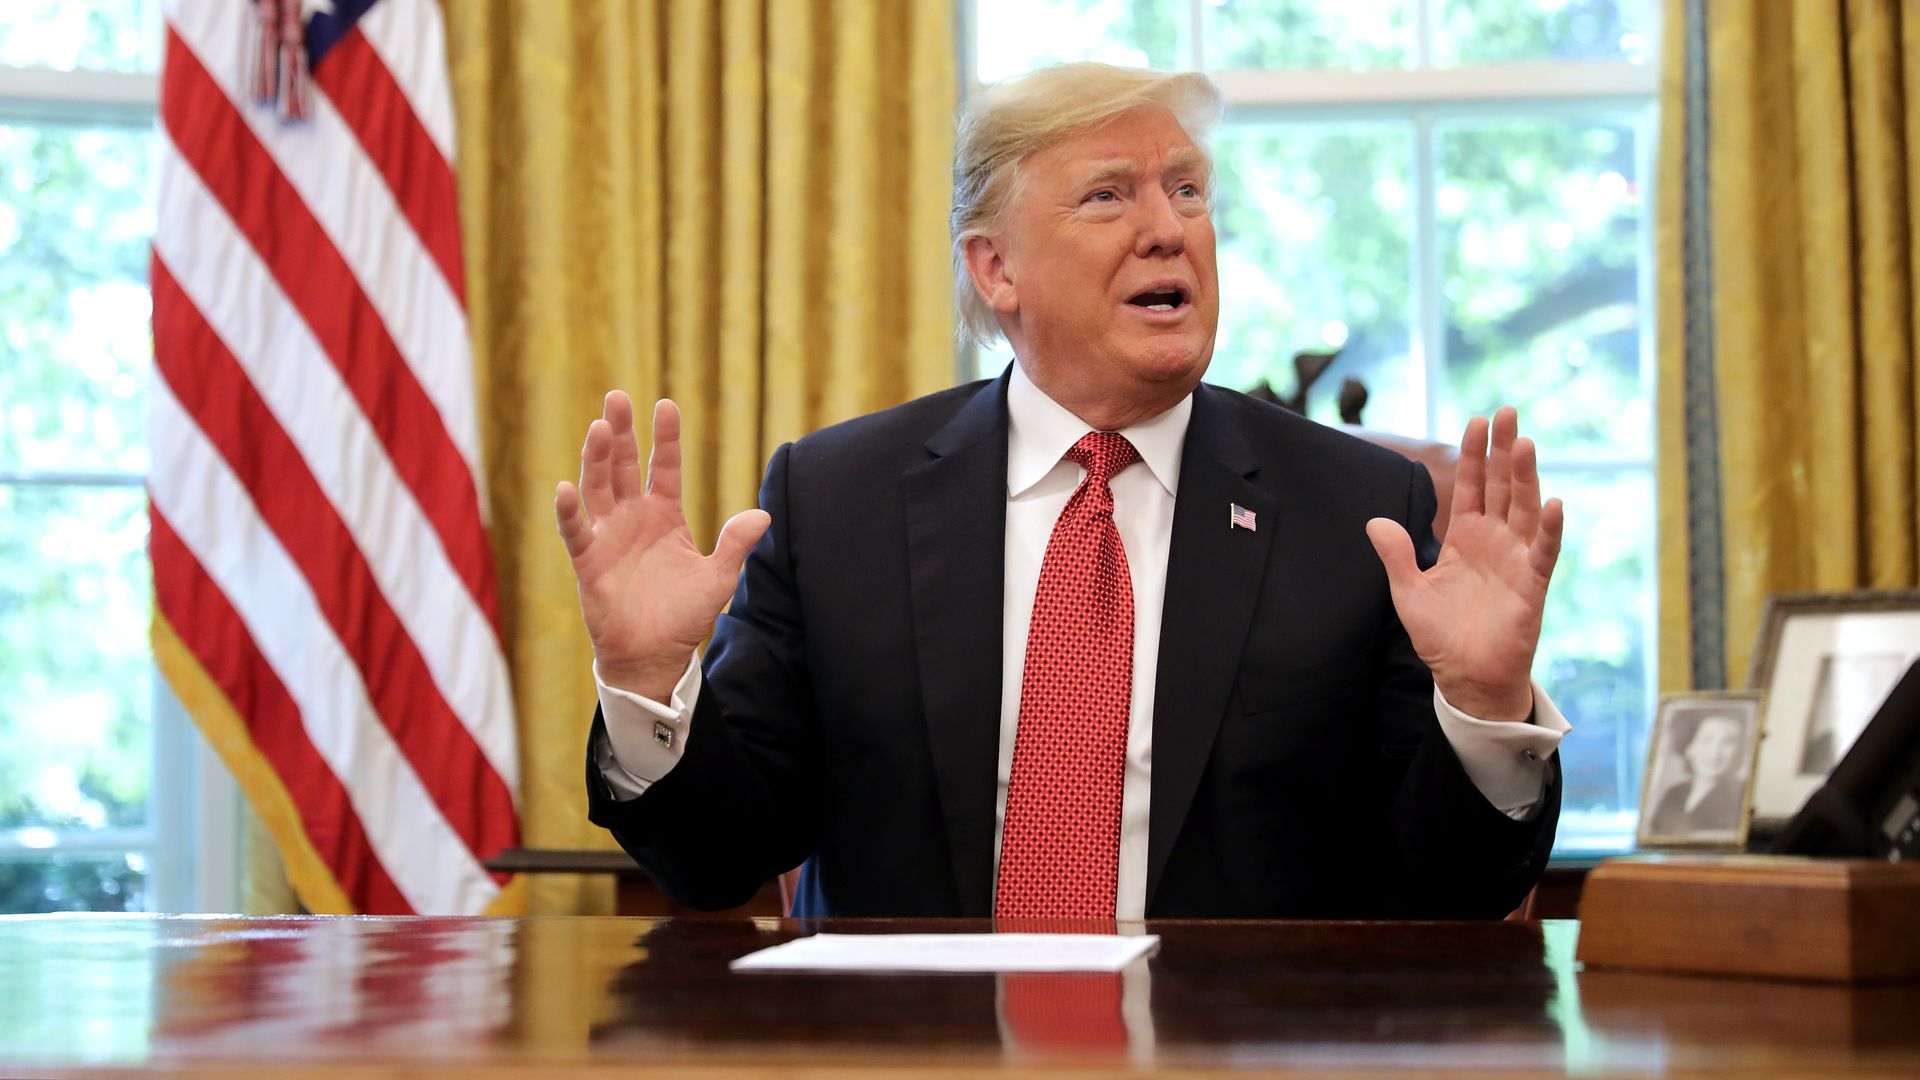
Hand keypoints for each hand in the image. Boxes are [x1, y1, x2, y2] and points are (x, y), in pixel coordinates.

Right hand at [555, 393, 770, 702]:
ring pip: (598, 487)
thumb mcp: (718, 578)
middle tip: (617, 397)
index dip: (665, 437)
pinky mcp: (589, 561)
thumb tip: (763, 514)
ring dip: (597, 458)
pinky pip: (575, 531)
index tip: (666, 405)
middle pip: (625, 465)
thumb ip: (736, 544)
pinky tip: (566, 488)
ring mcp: (609, 536)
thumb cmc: (685, 616)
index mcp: (665, 515)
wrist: (655, 656)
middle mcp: (634, 518)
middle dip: (622, 432)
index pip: (666, 466)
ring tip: (600, 428)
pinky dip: (568, 511)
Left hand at [1364, 406, 1563, 722]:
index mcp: (1466, 538)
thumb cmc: (1441, 636)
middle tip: (1506, 411)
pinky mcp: (1532, 586)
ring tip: (1523, 443)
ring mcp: (1517, 560)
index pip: (1473, 487)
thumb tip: (1374, 522)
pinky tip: (1555, 504)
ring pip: (1525, 510)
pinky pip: (1544, 553)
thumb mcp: (1409, 592)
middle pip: (1503, 487)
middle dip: (1503, 450)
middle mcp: (1495, 542)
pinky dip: (1551, 530)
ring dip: (1526, 478)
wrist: (1466, 679)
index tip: (1475, 420)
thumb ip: (1396, 556)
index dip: (1475, 455)